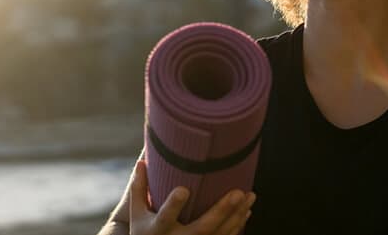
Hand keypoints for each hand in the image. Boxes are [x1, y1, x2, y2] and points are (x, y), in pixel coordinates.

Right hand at [128, 159, 255, 234]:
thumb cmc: (144, 232)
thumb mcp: (137, 213)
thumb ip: (139, 188)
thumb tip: (142, 160)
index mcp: (157, 229)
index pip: (165, 217)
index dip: (174, 205)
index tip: (184, 189)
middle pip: (202, 228)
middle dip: (221, 211)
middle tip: (237, 193)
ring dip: (236, 216)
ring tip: (249, 196)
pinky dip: (237, 226)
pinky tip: (246, 211)